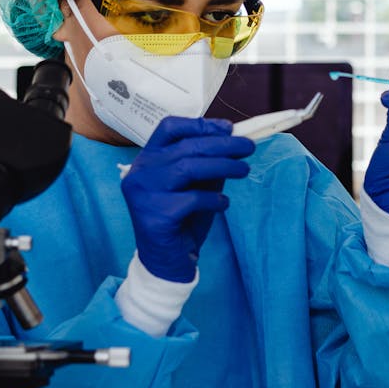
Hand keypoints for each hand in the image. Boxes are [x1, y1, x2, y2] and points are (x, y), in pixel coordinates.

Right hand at [120, 117, 253, 282]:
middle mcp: (140, 173)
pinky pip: (192, 199)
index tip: (228, 128)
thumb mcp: (196, 186)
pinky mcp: (155, 215)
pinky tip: (223, 205)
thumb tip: (234, 141)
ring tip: (244, 170)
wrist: (166, 263)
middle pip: (185, 146)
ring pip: (188, 167)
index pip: (169, 128)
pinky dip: (214, 200)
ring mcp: (143, 194)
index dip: (200, 125)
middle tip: (248, 147)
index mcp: (147, 160)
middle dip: (222, 144)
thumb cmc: (182, 221)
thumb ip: (207, 164)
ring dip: (222, 166)